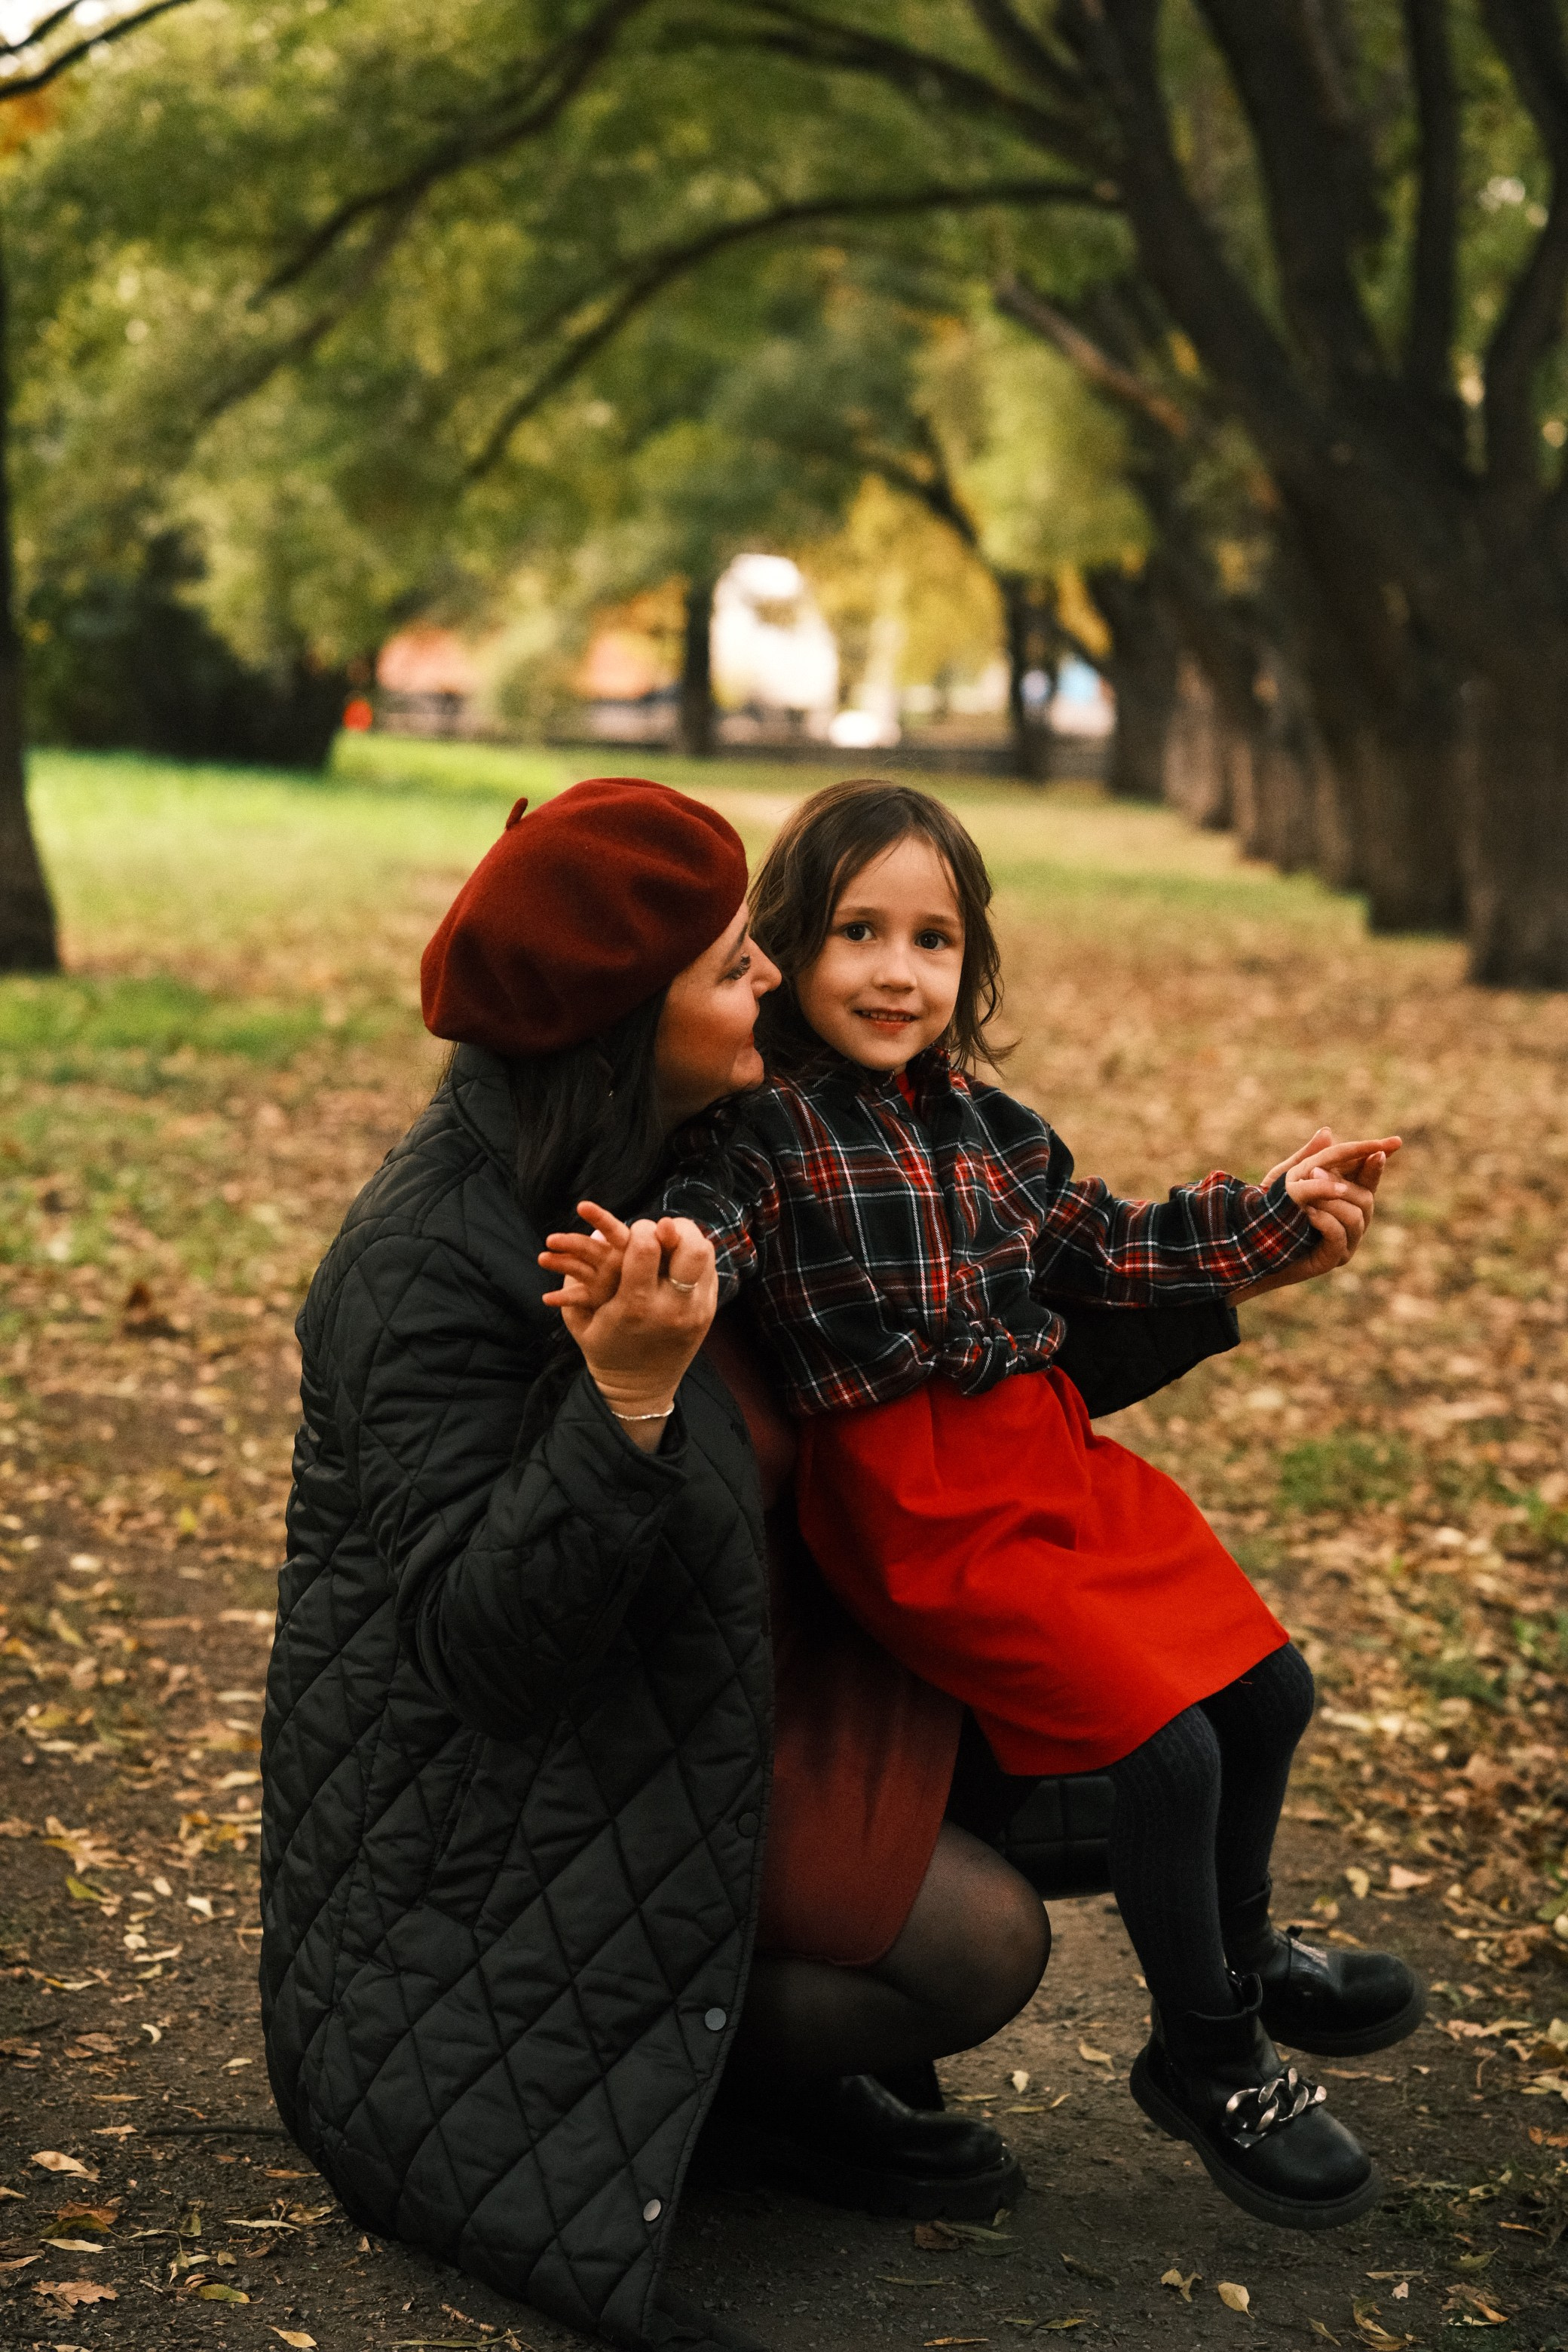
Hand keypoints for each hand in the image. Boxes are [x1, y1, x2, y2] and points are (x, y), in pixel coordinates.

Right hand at [539, 1201, 717, 1449]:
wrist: (638, 1388)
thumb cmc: (603, 1347)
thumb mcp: (579, 1317)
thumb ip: (576, 1275)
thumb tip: (595, 1231)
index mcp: (634, 1307)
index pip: (646, 1248)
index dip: (640, 1229)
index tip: (634, 1232)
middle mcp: (671, 1308)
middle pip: (691, 1248)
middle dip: (674, 1228)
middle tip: (660, 1229)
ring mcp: (696, 1311)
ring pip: (706, 1254)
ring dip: (688, 1238)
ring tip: (670, 1239)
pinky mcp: (710, 1313)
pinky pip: (711, 1270)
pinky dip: (697, 1256)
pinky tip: (679, 1257)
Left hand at [1231, 1126, 1401, 1300]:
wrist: (1253, 1245)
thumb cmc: (1272, 1209)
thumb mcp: (1287, 1178)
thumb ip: (1308, 1157)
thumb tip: (1327, 1132)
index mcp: (1345, 1196)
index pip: (1368, 1177)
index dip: (1378, 1162)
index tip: (1393, 1144)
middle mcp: (1352, 1219)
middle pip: (1366, 1197)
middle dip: (1341, 1182)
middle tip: (1313, 1172)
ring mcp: (1347, 1240)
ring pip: (1356, 1216)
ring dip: (1331, 1201)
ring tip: (1305, 1197)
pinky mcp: (1334, 1258)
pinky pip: (1339, 1235)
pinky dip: (1325, 1221)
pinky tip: (1308, 1214)